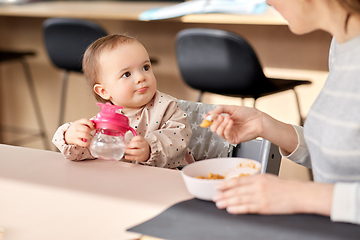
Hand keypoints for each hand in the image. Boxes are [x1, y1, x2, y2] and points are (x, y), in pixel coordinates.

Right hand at [64, 118, 94, 146]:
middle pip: (86, 129)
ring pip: (85, 135)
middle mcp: (76, 127)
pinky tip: (87, 142)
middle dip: (89, 131)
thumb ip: (88, 124)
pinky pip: (82, 143)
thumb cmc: (77, 129)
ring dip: (88, 136)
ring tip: (87, 136)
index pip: (86, 120)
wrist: (67, 135)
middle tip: (88, 132)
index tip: (92, 127)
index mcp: (78, 122)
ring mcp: (75, 134)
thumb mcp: (80, 124)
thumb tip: (96, 125)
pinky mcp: (75, 140)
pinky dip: (86, 143)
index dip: (91, 124)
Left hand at [124, 136, 150, 161]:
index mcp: (143, 141)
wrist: (147, 153)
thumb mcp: (139, 142)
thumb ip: (133, 142)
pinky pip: (134, 158)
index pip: (139, 138)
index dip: (133, 139)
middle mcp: (144, 146)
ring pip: (136, 152)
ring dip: (129, 151)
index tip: (130, 141)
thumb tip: (126, 144)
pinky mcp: (140, 158)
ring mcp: (142, 152)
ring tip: (125, 150)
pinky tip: (126, 156)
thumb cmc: (142, 147)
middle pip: (137, 144)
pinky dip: (129, 157)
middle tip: (126, 146)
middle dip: (130, 145)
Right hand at [205, 105, 262, 143]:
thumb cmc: (248, 114)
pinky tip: (231, 123)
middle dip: (215, 121)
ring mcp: (229, 134)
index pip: (212, 121)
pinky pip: (225, 135)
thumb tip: (209, 113)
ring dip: (221, 124)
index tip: (206, 116)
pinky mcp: (233, 139)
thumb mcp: (232, 108)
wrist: (258, 120)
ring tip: (228, 118)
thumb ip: (220, 109)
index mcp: (224, 120)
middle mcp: (226, 127)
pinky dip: (226, 128)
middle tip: (221, 116)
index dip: (208, 119)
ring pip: (217, 132)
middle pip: (213, 128)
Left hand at [213, 174, 333, 215]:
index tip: (217, 186)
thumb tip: (244, 185)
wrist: (301, 194)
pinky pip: (247, 208)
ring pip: (239, 199)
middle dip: (223, 194)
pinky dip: (237, 208)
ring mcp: (260, 196)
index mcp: (259, 178)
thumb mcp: (270, 179)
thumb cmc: (287, 188)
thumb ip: (256, 181)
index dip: (226, 184)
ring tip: (219, 203)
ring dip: (227, 201)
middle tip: (214, 196)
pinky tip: (230, 209)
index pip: (238, 180)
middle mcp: (257, 186)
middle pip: (236, 190)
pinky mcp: (264, 207)